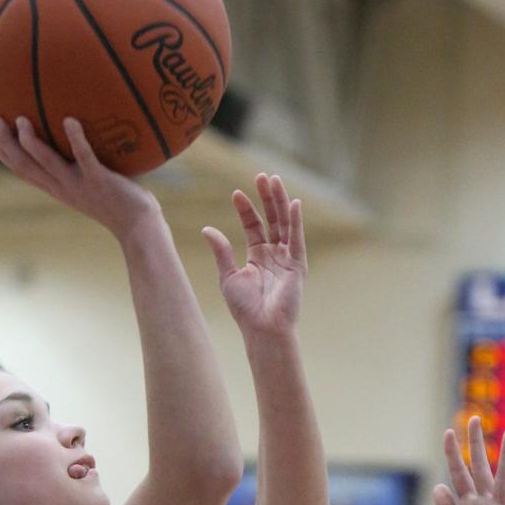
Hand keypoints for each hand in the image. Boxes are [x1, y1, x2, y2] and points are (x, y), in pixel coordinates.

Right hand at [0, 116, 160, 239]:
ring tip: (21, 120)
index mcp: (57, 188)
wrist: (138, 226)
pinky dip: (76, 140)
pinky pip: (84, 157)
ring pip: (45, 163)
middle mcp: (62, 187)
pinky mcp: (99, 180)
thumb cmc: (119, 202)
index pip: (22, 170)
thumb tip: (77, 139)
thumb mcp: (91, 185)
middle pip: (24, 166)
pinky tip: (70, 121)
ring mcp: (79, 184)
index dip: (5, 151)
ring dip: (30, 142)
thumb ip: (80, 166)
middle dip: (6, 144)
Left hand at [202, 175, 305, 336]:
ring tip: (274, 180)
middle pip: (272, 219)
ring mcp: (287, 258)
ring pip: (285, 224)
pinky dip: (297, 221)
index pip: (253, 226)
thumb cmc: (245, 309)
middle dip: (267, 198)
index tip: (236, 193)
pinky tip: (294, 203)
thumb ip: (221, 251)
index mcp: (258, 257)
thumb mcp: (228, 276)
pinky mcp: (297, 265)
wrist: (262, 328)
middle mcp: (274, 254)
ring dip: (280, 202)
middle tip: (261, 176)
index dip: (246, 209)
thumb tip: (207, 229)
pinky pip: (298, 239)